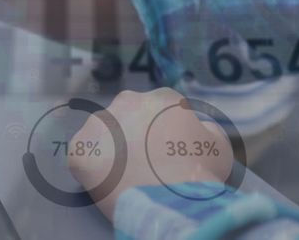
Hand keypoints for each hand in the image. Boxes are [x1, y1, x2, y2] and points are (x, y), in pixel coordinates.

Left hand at [69, 88, 232, 218]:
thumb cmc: (198, 172)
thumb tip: (198, 128)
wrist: (168, 200)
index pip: (161, 109)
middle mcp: (126, 101)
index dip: (165, 131)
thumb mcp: (220, 146)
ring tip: (125, 174)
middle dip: (135, 133)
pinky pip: (85, 155)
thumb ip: (206, 129)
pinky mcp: (79, 150)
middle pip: (129, 115)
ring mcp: (99, 124)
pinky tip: (108, 182)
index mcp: (162, 98)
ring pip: (104, 133)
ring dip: (112, 147)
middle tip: (146, 162)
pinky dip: (94, 167)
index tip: (168, 151)